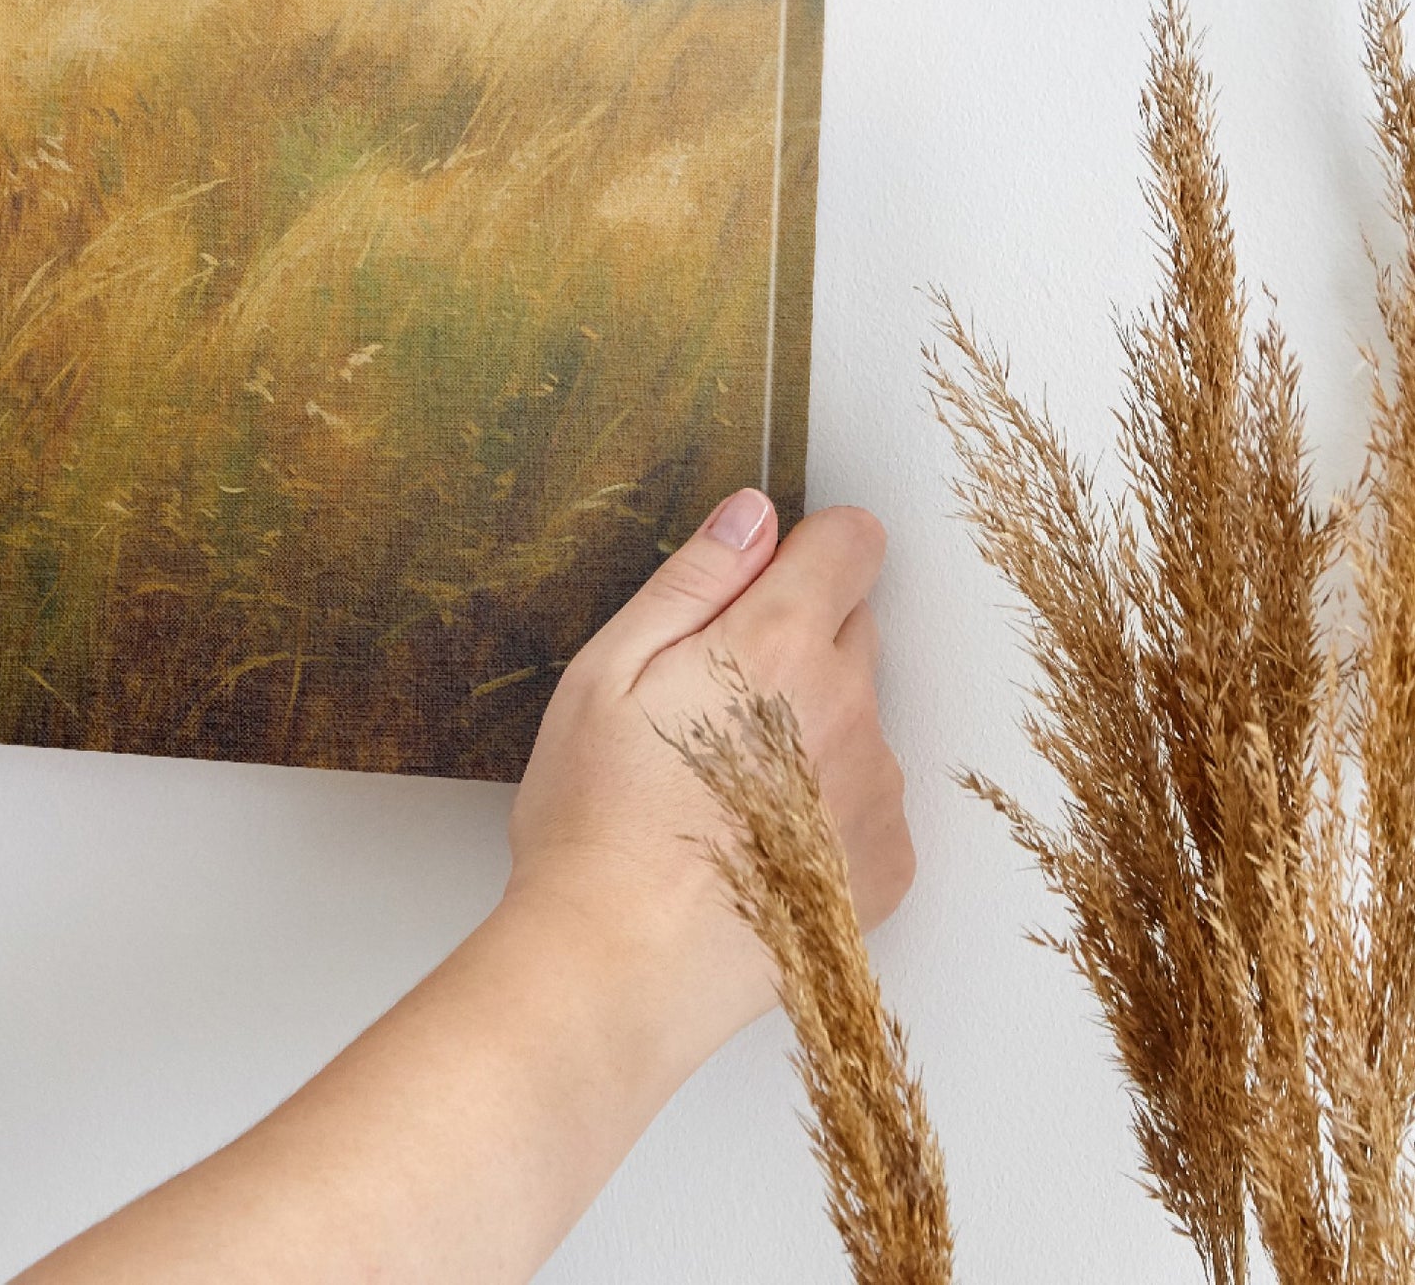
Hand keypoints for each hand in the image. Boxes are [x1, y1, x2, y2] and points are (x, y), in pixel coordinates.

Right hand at [506, 492, 912, 1072]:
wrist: (620, 967)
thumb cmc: (596, 821)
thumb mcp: (608, 672)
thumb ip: (693, 580)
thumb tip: (752, 515)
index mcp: (779, 644)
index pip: (852, 542)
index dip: (805, 549)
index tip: (760, 583)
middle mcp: (850, 708)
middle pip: (853, 627)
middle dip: (795, 641)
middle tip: (708, 702)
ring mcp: (876, 791)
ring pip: (857, 716)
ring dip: (810, 727)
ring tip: (721, 787)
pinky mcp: (887, 865)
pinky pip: (867, 799)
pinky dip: (825, 806)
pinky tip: (754, 840)